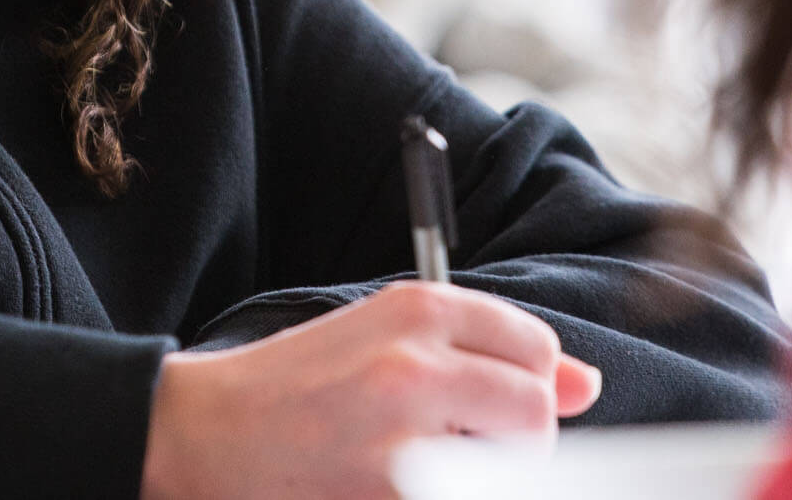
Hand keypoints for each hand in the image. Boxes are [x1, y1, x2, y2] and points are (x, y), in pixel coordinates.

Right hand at [141, 281, 601, 499]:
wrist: (204, 436)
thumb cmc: (296, 386)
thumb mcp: (385, 340)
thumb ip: (486, 354)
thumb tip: (586, 385)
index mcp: (416, 309)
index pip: (535, 347)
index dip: (526, 384)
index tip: (491, 404)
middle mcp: (415, 364)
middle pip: (535, 409)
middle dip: (516, 439)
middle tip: (462, 448)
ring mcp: (403, 438)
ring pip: (514, 465)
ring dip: (488, 474)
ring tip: (426, 467)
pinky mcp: (391, 493)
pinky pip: (472, 491)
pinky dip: (452, 490)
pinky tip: (402, 485)